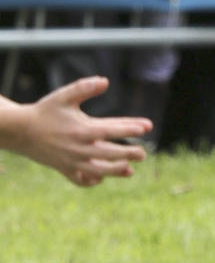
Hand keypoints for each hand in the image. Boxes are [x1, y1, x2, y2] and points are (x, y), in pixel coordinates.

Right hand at [3, 77, 150, 185]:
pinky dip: (91, 181)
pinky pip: (80, 180)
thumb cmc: (45, 111)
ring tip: (130, 170)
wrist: (21, 131)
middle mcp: (79, 147)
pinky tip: (102, 178)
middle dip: (128, 153)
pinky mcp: (64, 169)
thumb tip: (106, 81)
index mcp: (82, 129)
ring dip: (115, 171)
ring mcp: (71, 161)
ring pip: (97, 171)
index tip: (147, 127)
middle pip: (109, 153)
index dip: (129, 128)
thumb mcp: (64, 96)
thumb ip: (85, 87)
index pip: (111, 129)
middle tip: (143, 153)